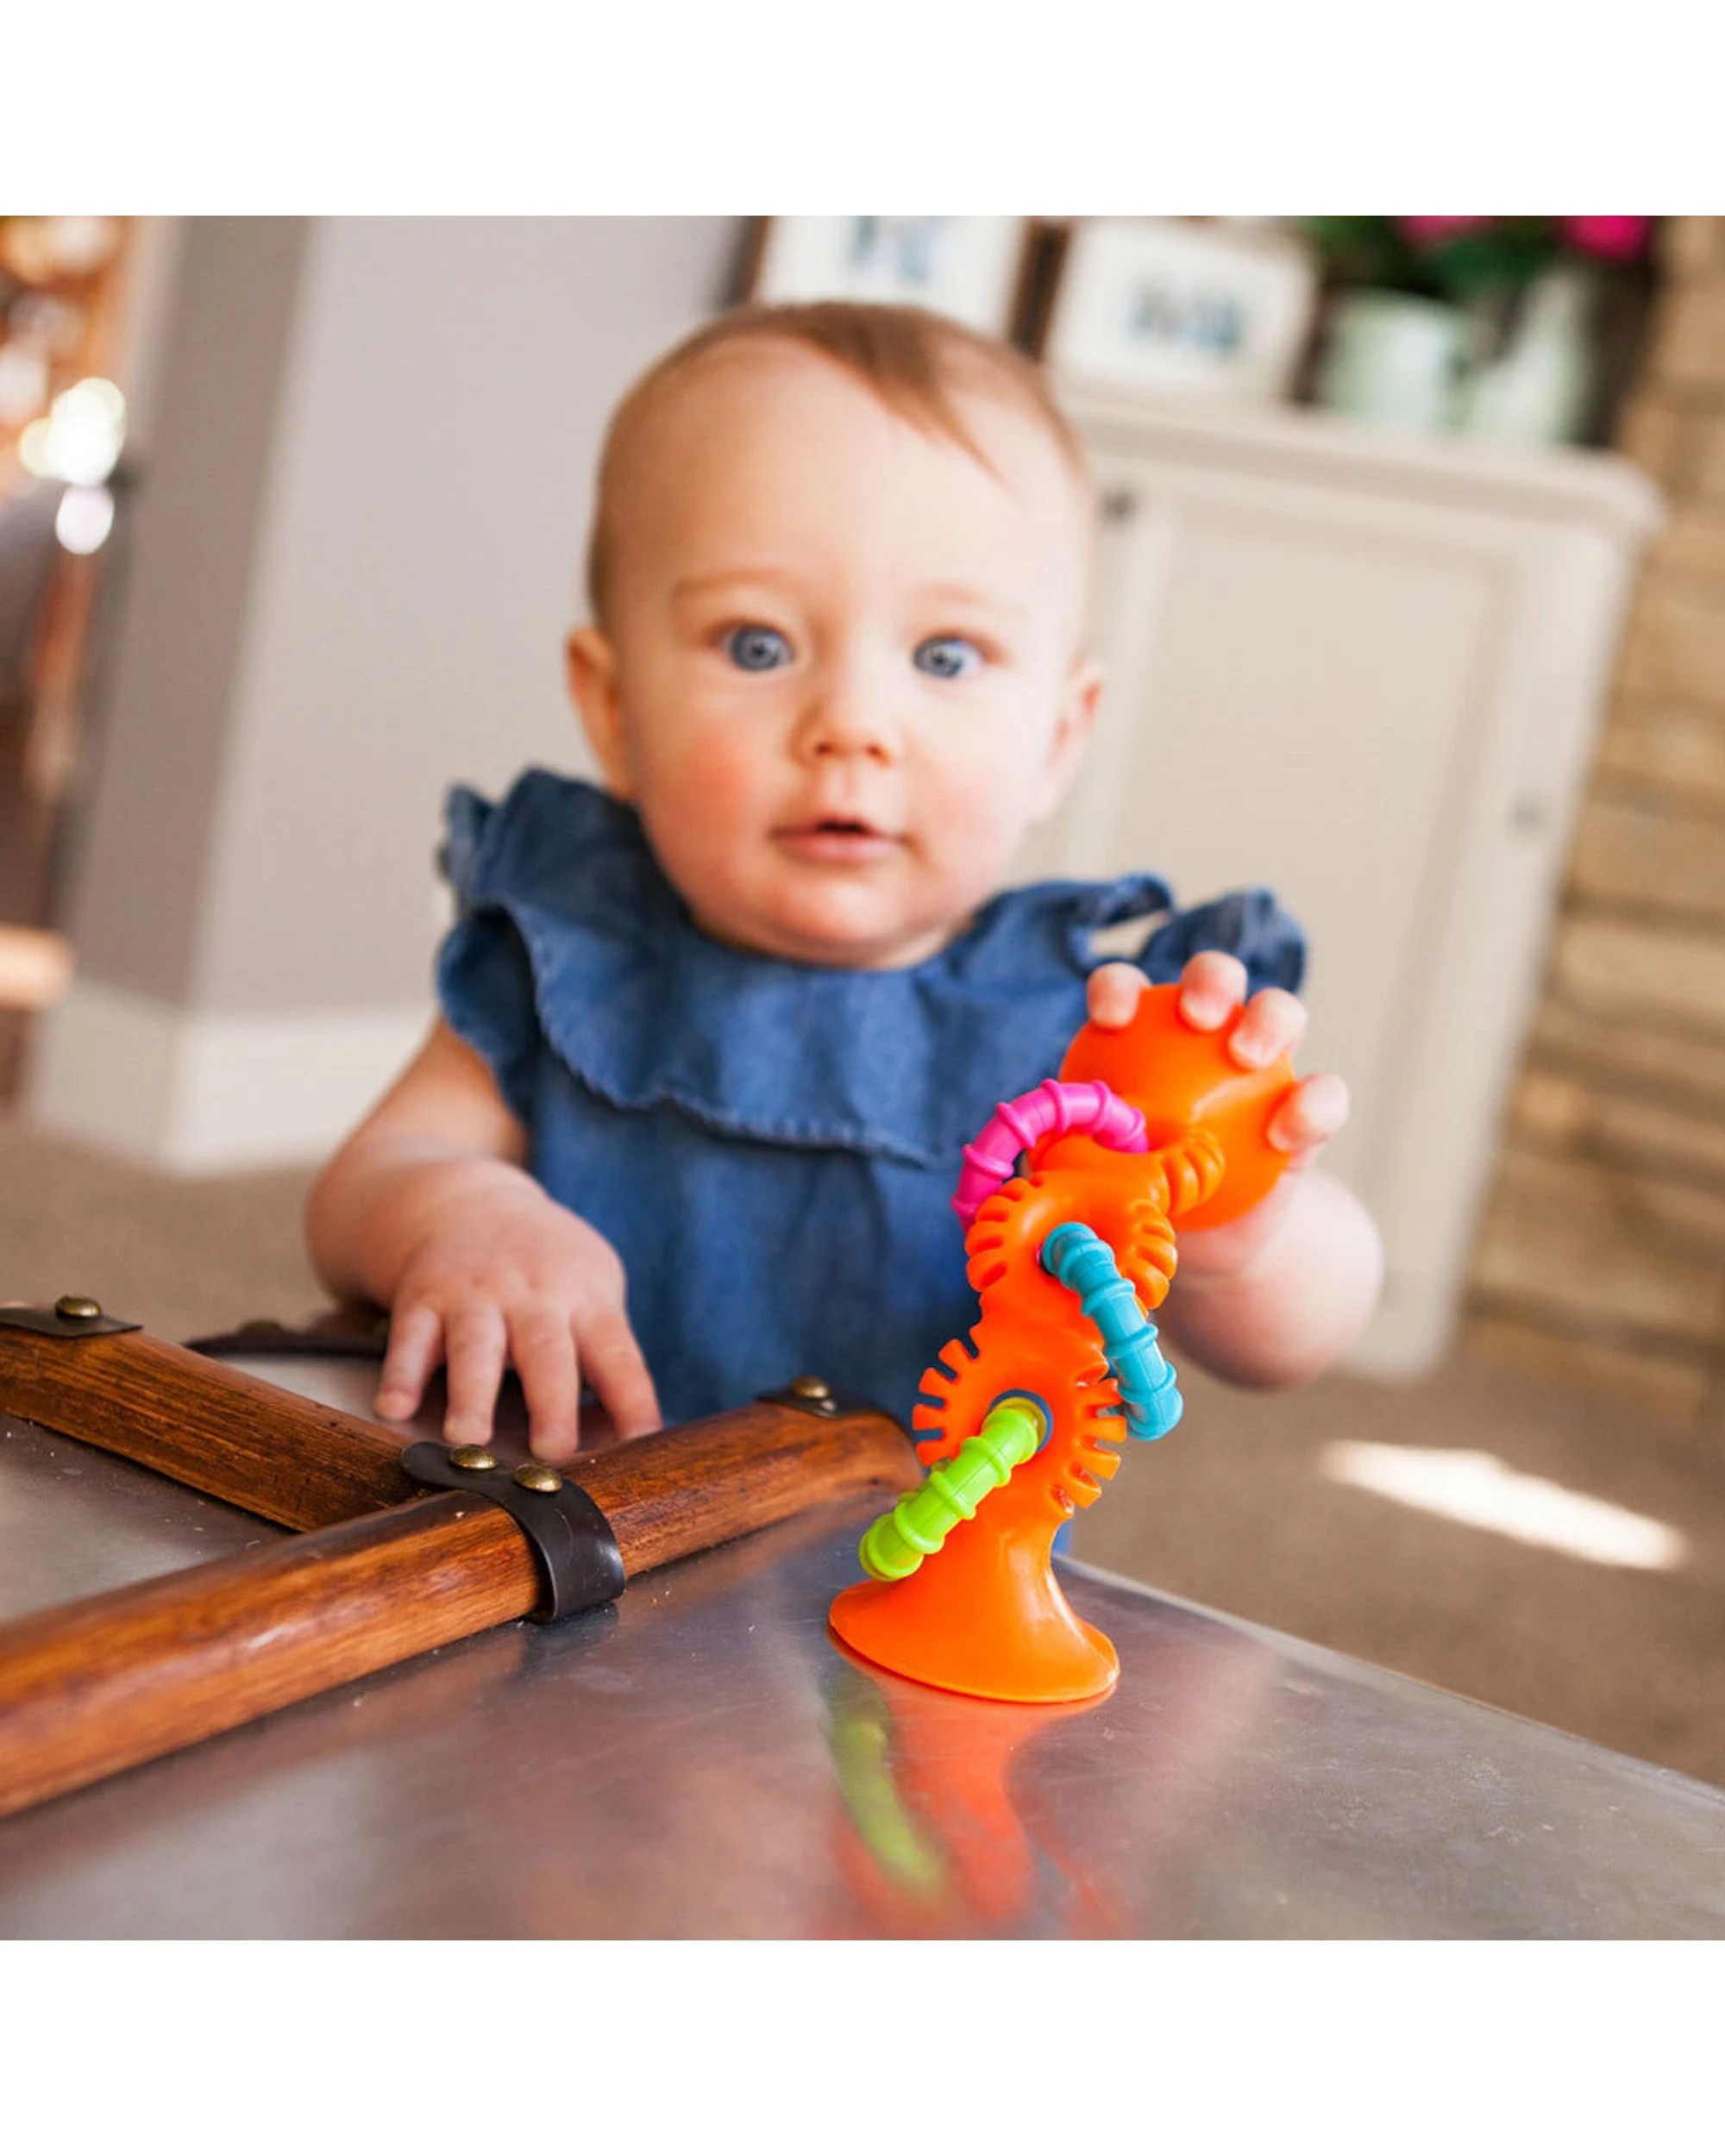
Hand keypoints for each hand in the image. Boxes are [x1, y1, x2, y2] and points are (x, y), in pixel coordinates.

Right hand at [372, 1179, 659, 1462]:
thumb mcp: (592, 1289)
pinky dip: (400, 1375)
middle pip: (546, 1352)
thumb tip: (620, 1437)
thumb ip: (606, 1355)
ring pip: (474, 1348)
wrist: (470, 1202)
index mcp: (585, 1299)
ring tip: (466, 1439)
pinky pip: (409, 1340)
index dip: (632, 1398)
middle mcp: (532, 1296)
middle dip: (551, 1402)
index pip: (617, 1353)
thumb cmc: (549, 1268)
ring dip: (471, 1395)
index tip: (642, 1441)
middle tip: (553, 1449)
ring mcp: (474, 1296)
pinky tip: (393, 1409)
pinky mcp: (422, 1300)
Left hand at [1086, 951, 1349, 1274]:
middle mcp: (1208, 1034)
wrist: (1203, 1245)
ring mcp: (1264, 1067)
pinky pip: (1324, 1095)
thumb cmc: (1136, 1195)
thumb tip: (1040, 1151)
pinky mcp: (1306, 1110)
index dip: (1117, 988)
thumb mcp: (1096, 1177)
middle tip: (1196, 1017)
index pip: (1126, 989)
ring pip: (1280, 1011)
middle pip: (1216, 976)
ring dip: (1269, 1018)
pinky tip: (1286, 1133)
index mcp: (1141, 1036)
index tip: (1110, 1020)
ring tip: (1246, 1055)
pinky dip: (1313, 1105)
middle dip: (1211, 978)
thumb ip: (1074, 1155)